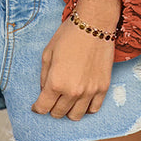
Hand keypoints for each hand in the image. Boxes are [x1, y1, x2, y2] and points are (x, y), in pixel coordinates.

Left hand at [31, 0, 120, 120]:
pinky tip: (80, 100)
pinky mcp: (103, 88)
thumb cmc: (68, 35)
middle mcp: (73, 91)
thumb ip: (44, 76)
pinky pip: (93, 109)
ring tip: (65, 101)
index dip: (37, 108)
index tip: (36, 106)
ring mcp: (90, 92)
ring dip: (68, 111)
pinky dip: (85, 108)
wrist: (94, 25)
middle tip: (51, 100)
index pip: (43, 107)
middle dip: (51, 108)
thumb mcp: (48, 53)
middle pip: (59, 113)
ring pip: (76, 116)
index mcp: (56, 82)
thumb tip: (44, 90)